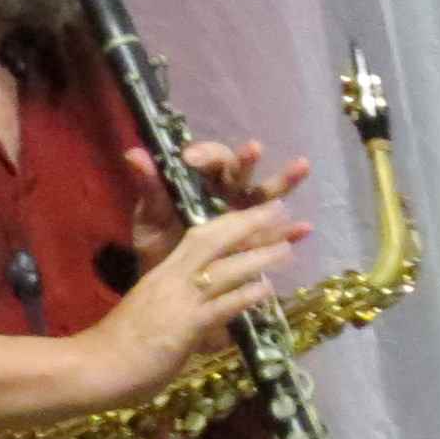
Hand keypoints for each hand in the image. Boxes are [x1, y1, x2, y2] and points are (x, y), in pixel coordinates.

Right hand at [101, 196, 310, 389]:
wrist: (93, 368)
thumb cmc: (118, 346)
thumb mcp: (151, 314)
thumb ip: (177, 306)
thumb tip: (203, 310)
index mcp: (161, 273)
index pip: (198, 238)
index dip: (229, 223)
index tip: (256, 212)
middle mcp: (171, 279)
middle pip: (213, 239)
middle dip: (247, 222)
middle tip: (278, 208)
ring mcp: (178, 301)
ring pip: (223, 269)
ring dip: (257, 257)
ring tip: (287, 248)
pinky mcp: (184, 327)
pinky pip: (219, 306)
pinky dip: (245, 296)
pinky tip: (267, 290)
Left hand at [122, 141, 313, 267]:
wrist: (167, 289)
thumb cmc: (159, 247)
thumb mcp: (150, 219)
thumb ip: (149, 188)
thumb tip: (134, 154)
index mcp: (200, 184)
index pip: (207, 159)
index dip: (204, 155)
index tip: (190, 160)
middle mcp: (225, 195)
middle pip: (240, 172)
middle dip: (248, 161)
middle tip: (254, 149)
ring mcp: (243, 217)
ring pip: (265, 195)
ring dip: (285, 181)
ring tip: (302, 166)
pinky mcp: (255, 243)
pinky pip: (276, 235)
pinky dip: (291, 231)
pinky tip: (305, 228)